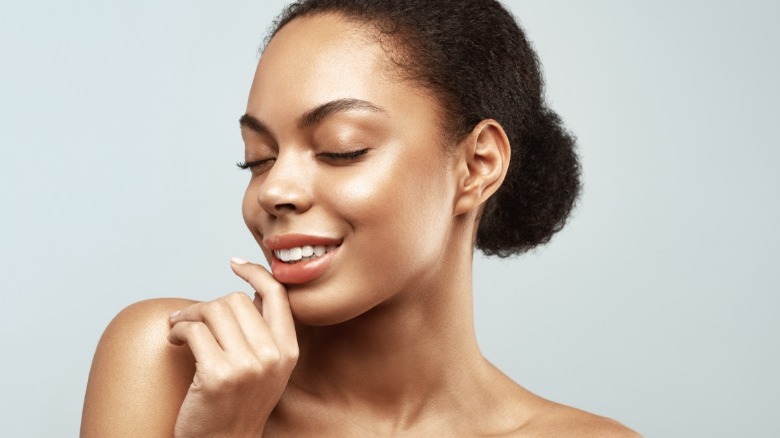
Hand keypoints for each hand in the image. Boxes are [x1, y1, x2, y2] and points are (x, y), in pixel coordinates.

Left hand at [167, 258, 297, 437]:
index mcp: (288, 351)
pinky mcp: (217, 375)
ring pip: (212, 310)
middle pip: (235, 300)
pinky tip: (174, 341)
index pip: (277, 294)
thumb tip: (249, 292)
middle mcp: (272, 356)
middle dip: (206, 304)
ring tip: (178, 328)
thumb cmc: (237, 406)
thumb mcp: (266, 369)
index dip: (255, 272)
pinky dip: (177, 330)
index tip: (234, 264)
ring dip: (187, 315)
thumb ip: (264, 334)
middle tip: (188, 317)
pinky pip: (193, 331)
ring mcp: (247, 366)